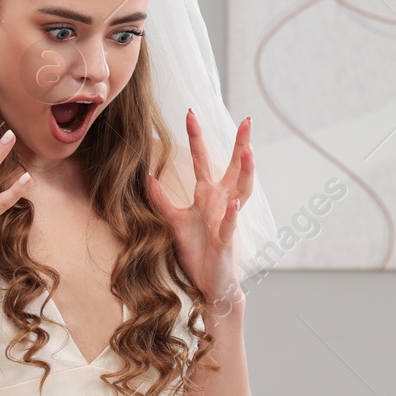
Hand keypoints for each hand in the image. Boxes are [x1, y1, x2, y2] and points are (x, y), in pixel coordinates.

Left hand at [146, 108, 254, 315]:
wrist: (209, 283)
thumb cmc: (196, 251)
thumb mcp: (172, 221)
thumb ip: (161, 199)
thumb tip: (147, 176)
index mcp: (207, 195)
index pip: (203, 160)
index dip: (197, 137)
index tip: (190, 112)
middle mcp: (221, 202)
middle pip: (234, 168)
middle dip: (241, 144)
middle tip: (247, 120)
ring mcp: (226, 219)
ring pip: (242, 190)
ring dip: (246, 171)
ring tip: (248, 151)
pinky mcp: (225, 241)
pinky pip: (230, 225)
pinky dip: (232, 214)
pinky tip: (234, 202)